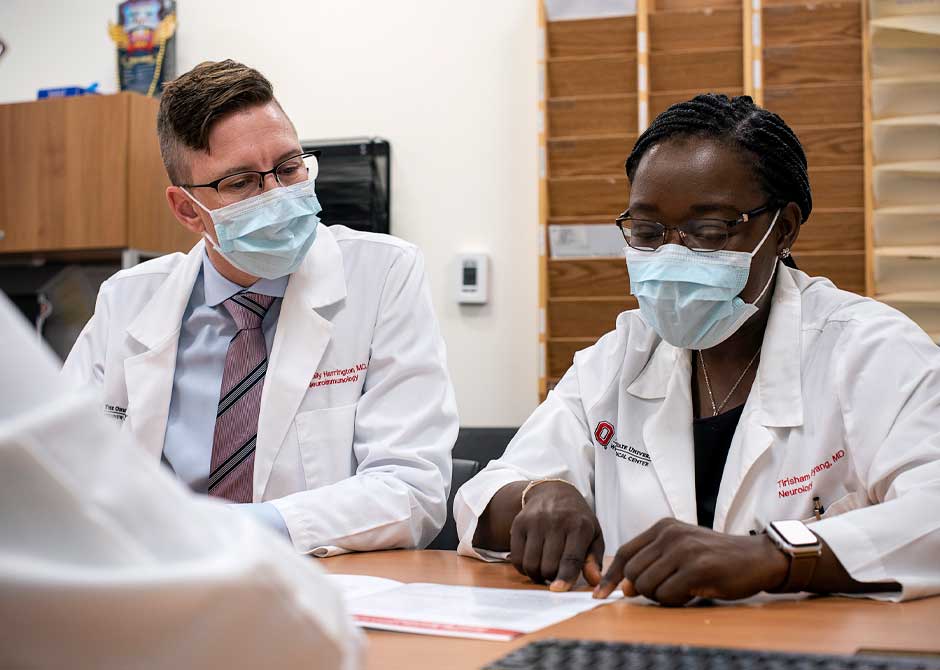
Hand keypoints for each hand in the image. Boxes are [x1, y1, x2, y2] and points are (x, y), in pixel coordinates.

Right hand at [509, 481, 603, 591]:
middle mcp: (556, 521)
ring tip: (544, 570)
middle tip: (556, 574)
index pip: (571, 558)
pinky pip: (517, 557)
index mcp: (579, 526)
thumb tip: (595, 581)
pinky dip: (523, 567)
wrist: (553, 493)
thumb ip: (594, 559)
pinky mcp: (519, 524)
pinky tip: (532, 563)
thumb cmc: (577, 519)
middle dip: (552, 577)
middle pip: (549, 565)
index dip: (565, 577)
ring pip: (531, 563)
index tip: (559, 590)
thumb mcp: (593, 535)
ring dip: (537, 575)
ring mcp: (535, 522)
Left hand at [593, 518, 788, 605]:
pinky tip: (692, 594)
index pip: (625, 553)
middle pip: (632, 572)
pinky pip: (668, 595)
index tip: (600, 593)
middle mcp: (670, 534)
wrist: (756, 558)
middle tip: (667, 590)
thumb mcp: (680, 548)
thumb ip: (652, 562)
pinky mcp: (697, 568)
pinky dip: (675, 601)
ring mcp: (683, 550)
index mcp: (662, 527)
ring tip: (682, 590)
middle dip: (642, 590)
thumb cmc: (715, 557)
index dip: (610, 575)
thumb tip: (624, 588)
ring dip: (660, 597)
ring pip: (646, 585)